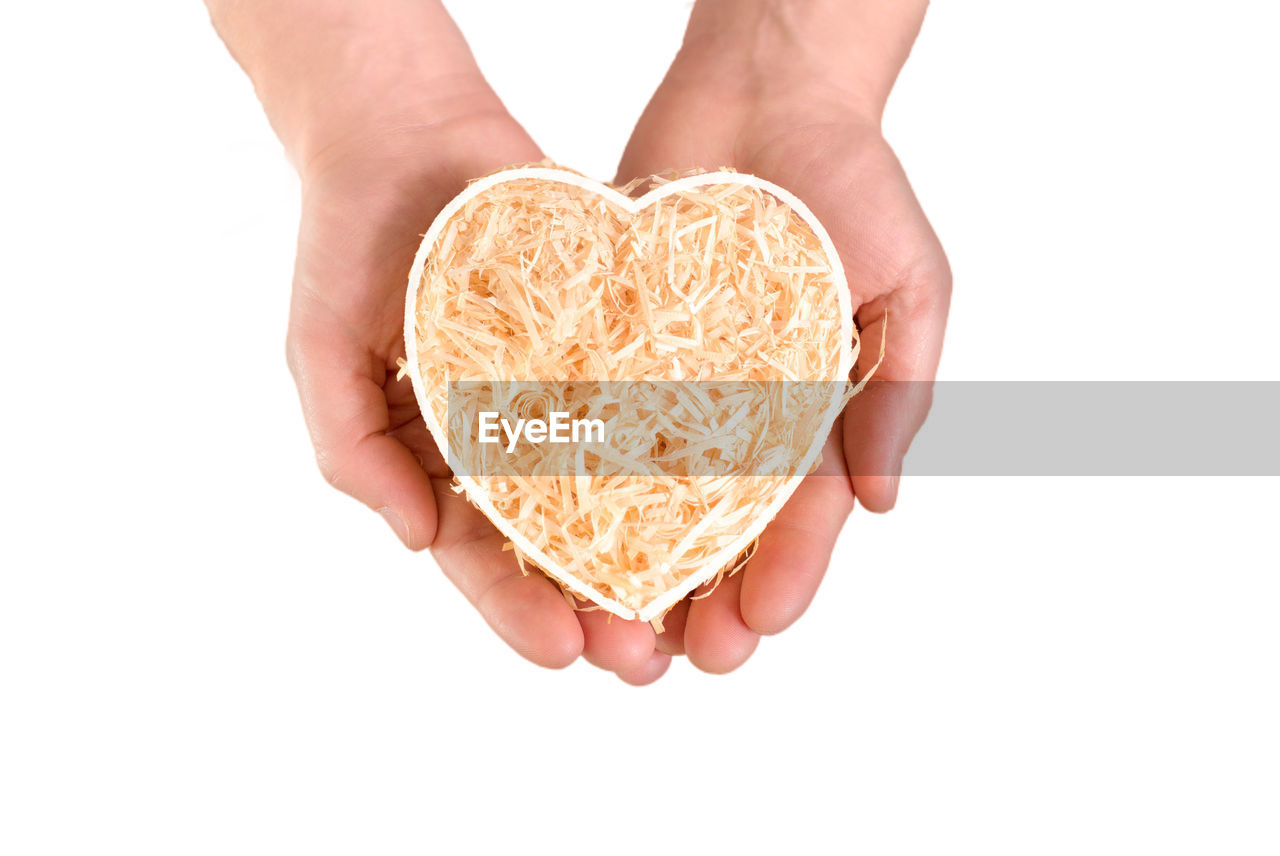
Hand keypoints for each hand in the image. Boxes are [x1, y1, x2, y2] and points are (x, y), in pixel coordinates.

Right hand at [288, 100, 682, 683]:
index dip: (515, 608)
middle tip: (641, 659)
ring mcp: (562, 388)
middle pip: (556, 538)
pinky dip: (677, 448)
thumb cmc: (344, 244)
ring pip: (613, 484)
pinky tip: (715, 495)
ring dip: (648, 550)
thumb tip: (414, 542)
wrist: (405, 126)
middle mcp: (507, 434)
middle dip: (594, 602)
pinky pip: (645, 398)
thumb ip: (351, 453)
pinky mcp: (607, 337)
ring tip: (689, 605)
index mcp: (437, 456)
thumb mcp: (319, 355)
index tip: (560, 652)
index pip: (477, 551)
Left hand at [615, 0, 950, 670]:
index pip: (802, 512)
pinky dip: (572, 468)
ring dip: (631, 559)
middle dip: (702, 592)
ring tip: (607, 622)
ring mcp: (672, 377)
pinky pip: (591, 411)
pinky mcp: (614, 338)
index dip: (784, 574)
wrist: (765, 86)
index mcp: (816, 408)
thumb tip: (883, 505)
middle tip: (677, 658)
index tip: (758, 629)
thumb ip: (899, 390)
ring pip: (647, 488)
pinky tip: (547, 524)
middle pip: (717, 522)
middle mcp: (739, 408)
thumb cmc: (856, 178)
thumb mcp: (907, 283)